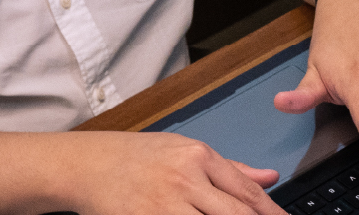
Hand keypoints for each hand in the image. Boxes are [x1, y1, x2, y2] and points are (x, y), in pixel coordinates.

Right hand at [59, 131, 285, 214]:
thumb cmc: (136, 157)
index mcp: (198, 156)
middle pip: (235, 214)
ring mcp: (164, 204)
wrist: (87, 165)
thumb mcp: (184, 150)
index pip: (246, 191)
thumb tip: (271, 176)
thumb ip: (229, 168)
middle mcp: (185, 178)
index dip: (272, 213)